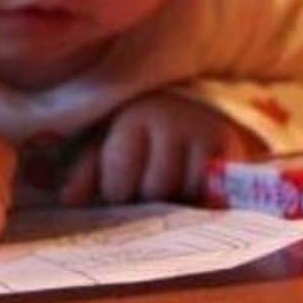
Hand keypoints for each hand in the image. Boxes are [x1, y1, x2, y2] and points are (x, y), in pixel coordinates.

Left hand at [58, 94, 264, 206]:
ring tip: (173, 184)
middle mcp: (172, 120)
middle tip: (149, 186)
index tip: (121, 186)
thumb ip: (86, 170)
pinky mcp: (232, 148)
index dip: (117, 191)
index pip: (119, 179)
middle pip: (156, 189)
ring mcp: (206, 133)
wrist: (192, 103)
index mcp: (133, 117)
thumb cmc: (140, 128)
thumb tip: (69, 199)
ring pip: (189, 193)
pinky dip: (206, 198)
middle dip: (149, 196)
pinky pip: (218, 192)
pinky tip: (196, 189)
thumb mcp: (107, 140)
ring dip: (180, 198)